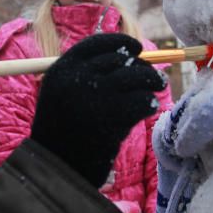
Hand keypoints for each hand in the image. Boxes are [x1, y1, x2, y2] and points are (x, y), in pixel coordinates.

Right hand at [30, 33, 163, 187]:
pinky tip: (148, 107)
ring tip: (156, 87)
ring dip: (151, 80)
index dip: (120, 43)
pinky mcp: (113, 116)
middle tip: (155, 76)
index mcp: (62, 69)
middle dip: (141, 66)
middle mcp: (77, 77)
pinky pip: (141, 100)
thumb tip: (129, 58)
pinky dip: (149, 102)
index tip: (135, 48)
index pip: (97, 44)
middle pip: (120, 59)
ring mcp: (96, 95)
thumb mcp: (62, 96)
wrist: (56, 169)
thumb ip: (86, 76)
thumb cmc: (62, 135)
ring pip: (136, 76)